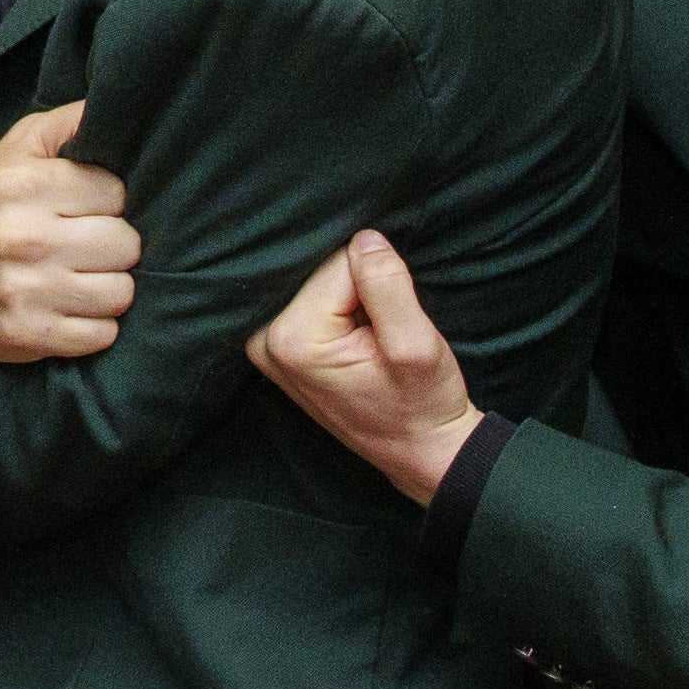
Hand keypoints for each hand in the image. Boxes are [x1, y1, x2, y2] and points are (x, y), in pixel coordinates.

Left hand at [249, 231, 478, 505]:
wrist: (423, 451)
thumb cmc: (423, 405)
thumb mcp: (415, 345)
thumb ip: (387, 285)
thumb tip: (365, 237)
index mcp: (291, 339)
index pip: (338, 264)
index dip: (378, 281)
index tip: (392, 319)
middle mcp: (265, 341)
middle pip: (319, 272)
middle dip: (357, 285)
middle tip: (383, 326)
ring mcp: (268, 347)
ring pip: (317, 283)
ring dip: (350, 297)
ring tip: (373, 334)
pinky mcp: (281, 349)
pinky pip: (310, 301)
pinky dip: (339, 308)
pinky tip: (360, 336)